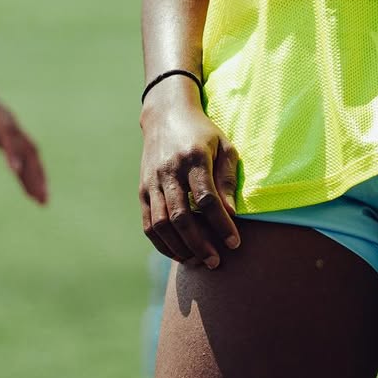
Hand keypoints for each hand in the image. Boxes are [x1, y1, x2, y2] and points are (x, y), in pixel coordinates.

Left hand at [0, 68, 47, 203]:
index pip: (6, 134)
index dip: (12, 152)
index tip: (15, 172)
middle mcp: (8, 120)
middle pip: (27, 148)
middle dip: (35, 173)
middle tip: (41, 198)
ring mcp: (12, 126)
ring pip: (30, 153)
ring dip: (38, 175)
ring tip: (43, 201)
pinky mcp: (9, 133)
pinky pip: (24, 153)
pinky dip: (30, 171)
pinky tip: (31, 190)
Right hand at [139, 84, 240, 268]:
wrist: (166, 115)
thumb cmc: (203, 133)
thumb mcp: (224, 146)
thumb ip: (227, 178)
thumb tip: (231, 213)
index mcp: (194, 157)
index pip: (206, 199)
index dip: (221, 225)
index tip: (234, 243)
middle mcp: (170, 170)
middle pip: (181, 216)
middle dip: (200, 244)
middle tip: (216, 262)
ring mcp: (152, 181)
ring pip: (161, 224)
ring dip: (179, 248)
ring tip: (198, 261)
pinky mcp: (142, 189)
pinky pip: (148, 223)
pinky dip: (162, 243)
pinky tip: (178, 253)